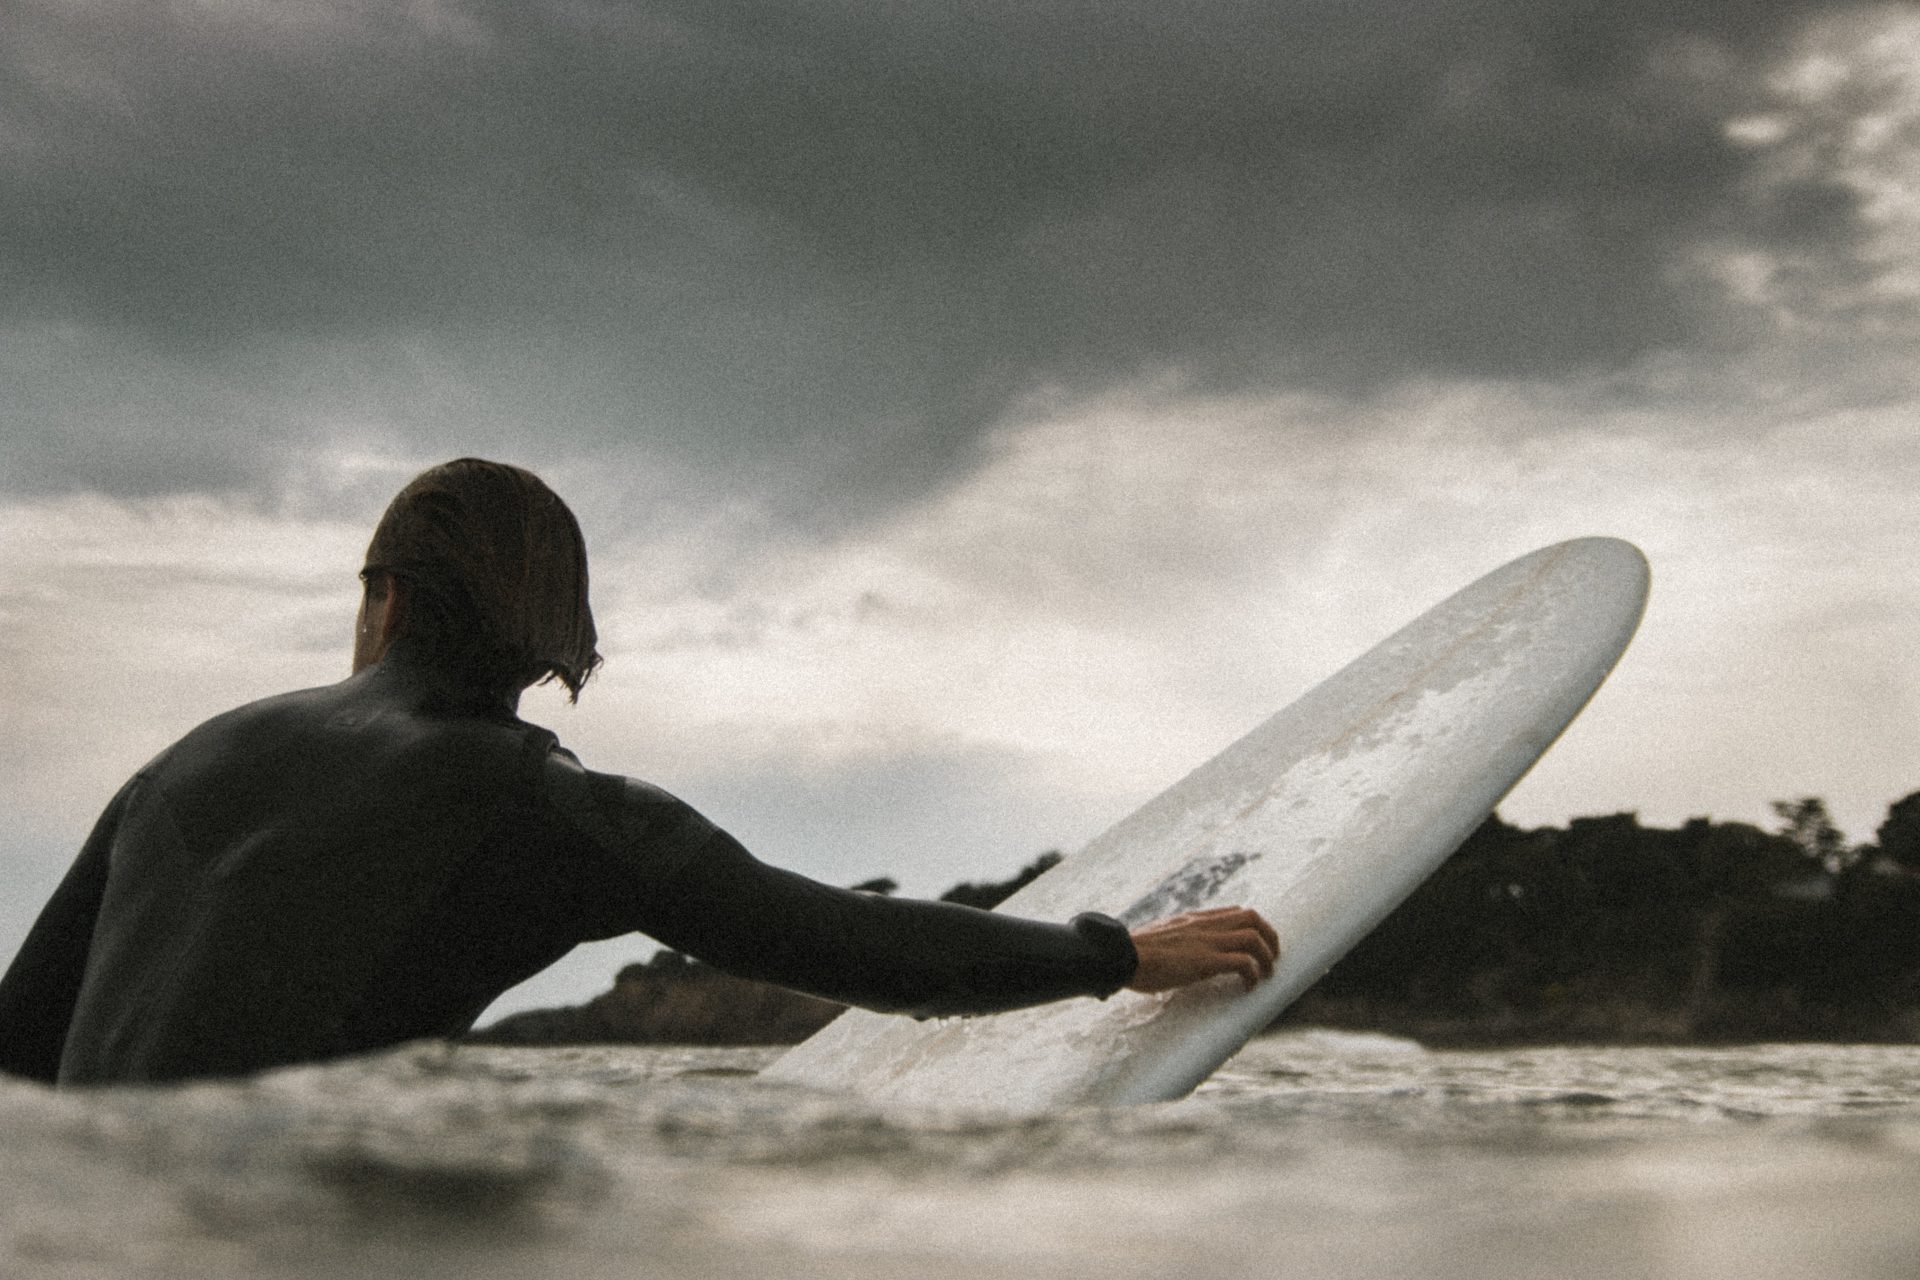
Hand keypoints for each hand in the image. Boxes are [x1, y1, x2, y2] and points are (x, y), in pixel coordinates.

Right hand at [1126, 906, 1279, 993]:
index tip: (1257, 944)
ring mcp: (1206, 942)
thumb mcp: (1159, 936)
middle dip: (1270, 937)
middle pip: (1253, 917)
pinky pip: (1242, 962)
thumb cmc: (1133, 952)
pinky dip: (1253, 974)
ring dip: (1266, 957)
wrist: (1122, 955)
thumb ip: (1174, 939)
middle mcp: (1204, 925)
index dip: (1253, 926)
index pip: (1234, 911)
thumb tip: (1175, 953)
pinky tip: (1249, 987)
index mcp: (1193, 919)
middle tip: (1272, 958)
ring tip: (1265, 975)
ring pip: (1254, 937)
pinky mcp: (1205, 961)